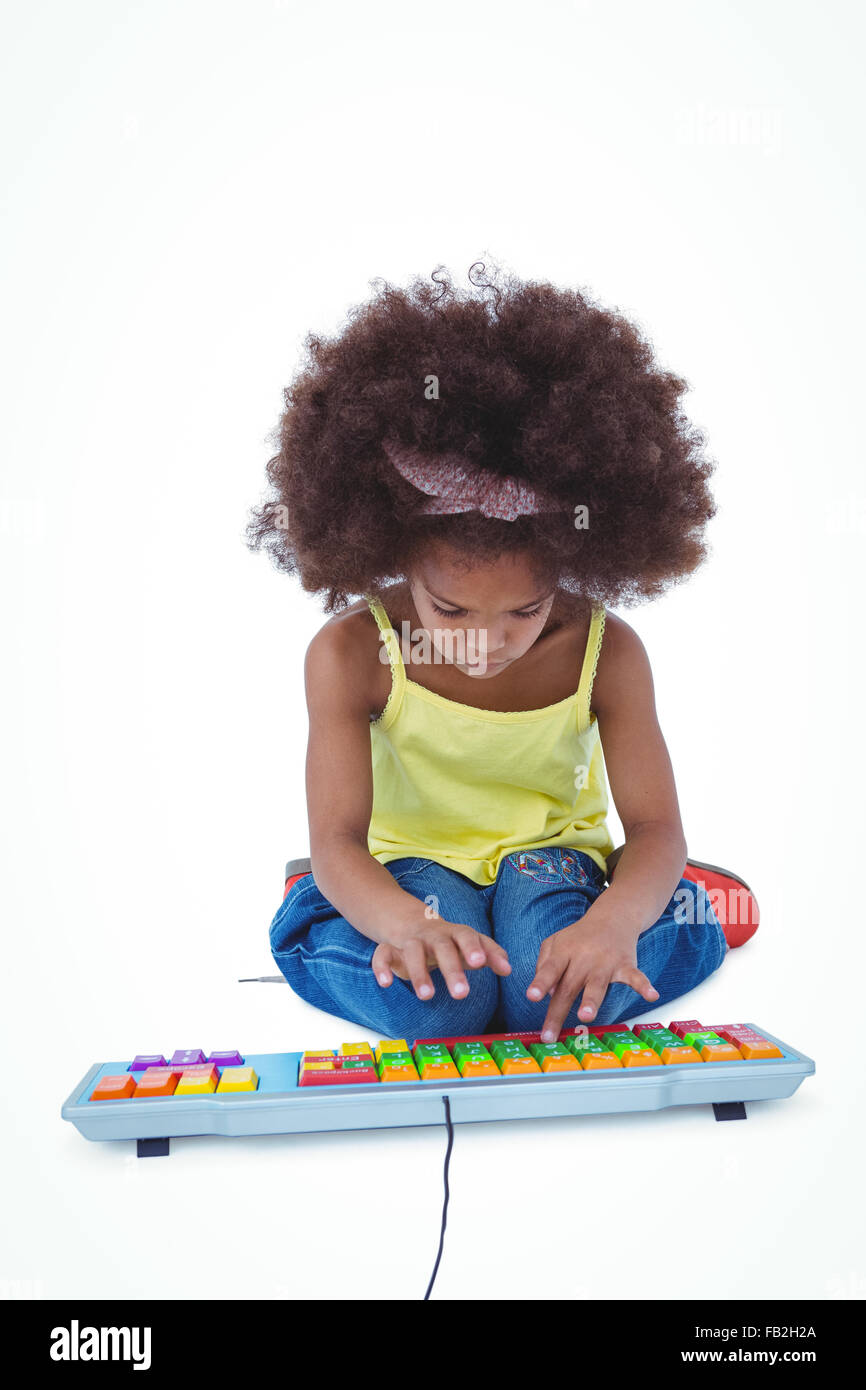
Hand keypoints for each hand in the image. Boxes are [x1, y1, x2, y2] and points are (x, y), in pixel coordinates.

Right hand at [372, 919, 510, 1001]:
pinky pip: (382, 955)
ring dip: (419, 974)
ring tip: (428, 996)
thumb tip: (509, 968)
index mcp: (454, 933)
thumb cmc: (447, 940)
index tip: (481, 963)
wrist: (409, 921)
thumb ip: (489, 954)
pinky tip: (386, 984)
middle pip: (442, 947)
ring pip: (413, 952)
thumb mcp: (469, 943)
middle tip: (462, 994)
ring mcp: (410, 941)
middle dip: (452, 969)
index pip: (466, 936)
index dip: (474, 948)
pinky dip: (382, 968)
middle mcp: (433, 936)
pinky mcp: (390, 950)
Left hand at [526, 912, 658, 1041]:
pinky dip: (644, 986)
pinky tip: (651, 995)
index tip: (531, 997)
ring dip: (591, 1001)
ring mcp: (605, 963)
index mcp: (564, 952)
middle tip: (549, 1036)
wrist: (612, 917)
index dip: (540, 983)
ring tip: (586, 1016)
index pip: (550, 969)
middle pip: (569, 987)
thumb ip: (544, 965)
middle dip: (558, 1012)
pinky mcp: (626, 965)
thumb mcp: (554, 943)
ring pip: (597, 985)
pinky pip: (635, 977)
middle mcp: (583, 958)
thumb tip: (548, 993)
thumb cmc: (578, 936)